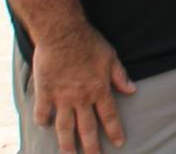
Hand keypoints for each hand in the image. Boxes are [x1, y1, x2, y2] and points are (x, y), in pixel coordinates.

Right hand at [30, 25, 135, 153]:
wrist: (62, 33)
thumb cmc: (89, 42)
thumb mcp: (110, 57)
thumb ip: (120, 76)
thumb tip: (132, 90)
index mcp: (99, 89)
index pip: (109, 116)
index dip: (115, 131)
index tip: (119, 143)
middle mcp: (81, 98)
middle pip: (87, 128)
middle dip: (92, 147)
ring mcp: (62, 97)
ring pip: (64, 128)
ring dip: (67, 144)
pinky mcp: (45, 92)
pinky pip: (42, 112)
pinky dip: (43, 121)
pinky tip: (44, 126)